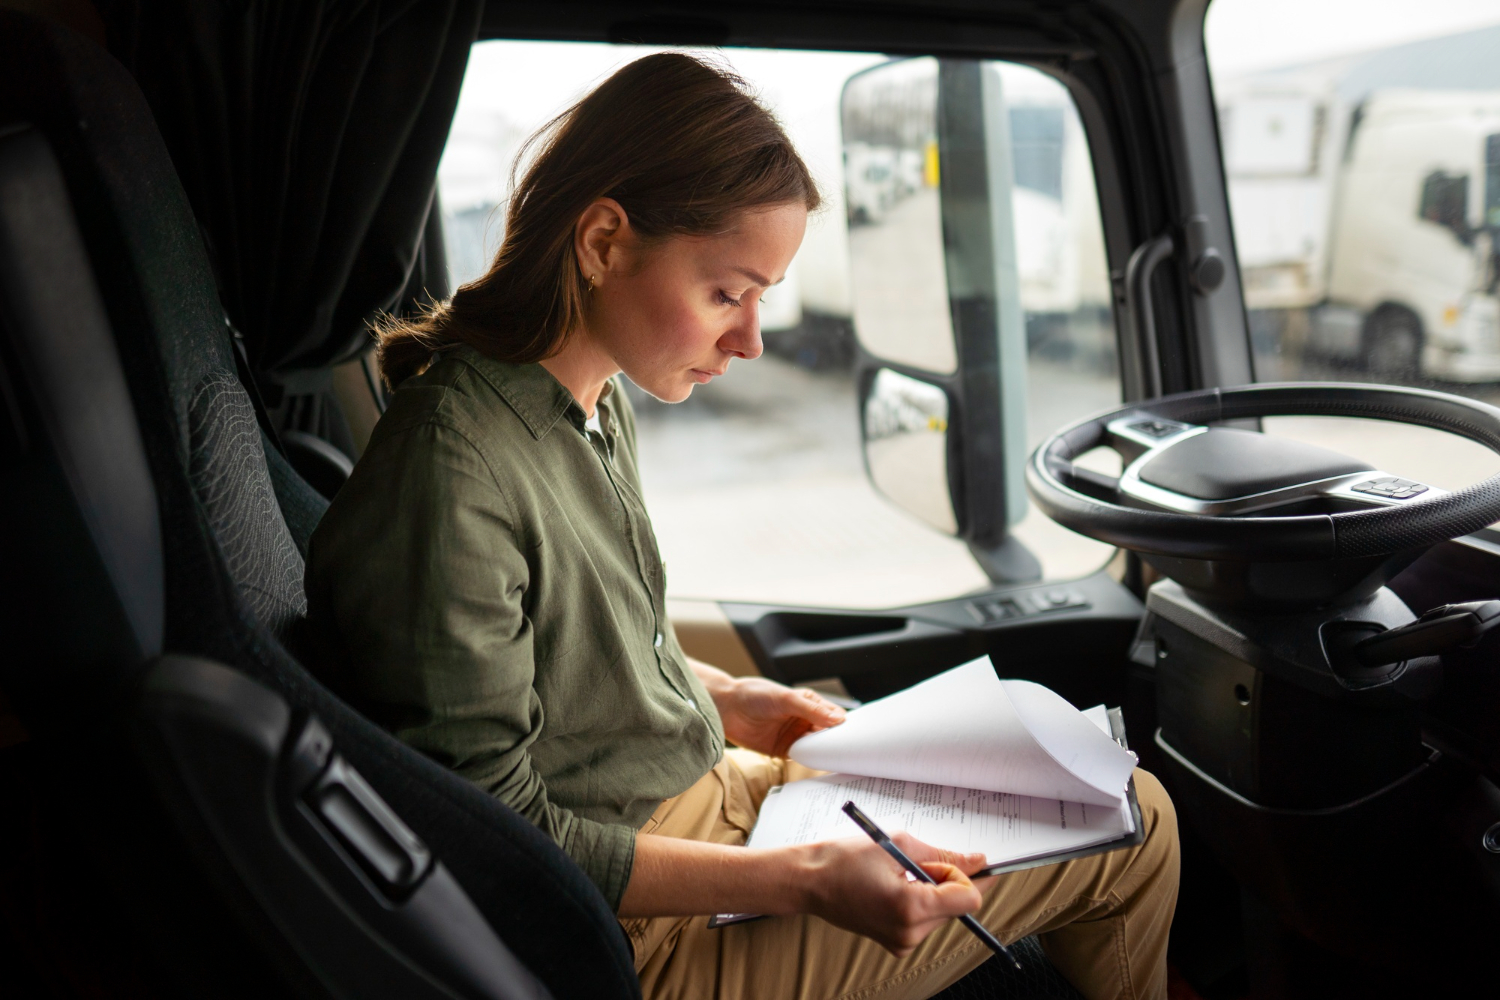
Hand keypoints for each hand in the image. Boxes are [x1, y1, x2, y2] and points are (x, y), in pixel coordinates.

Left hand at [704, 674, 845, 757]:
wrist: (726, 708)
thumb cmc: (753, 695)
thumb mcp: (785, 699)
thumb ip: (810, 709)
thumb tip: (838, 719)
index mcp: (808, 702)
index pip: (833, 715)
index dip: (844, 725)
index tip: (856, 736)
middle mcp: (803, 719)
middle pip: (827, 734)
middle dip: (837, 742)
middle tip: (852, 752)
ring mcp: (794, 735)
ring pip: (816, 746)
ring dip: (825, 752)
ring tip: (839, 761)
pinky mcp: (783, 749)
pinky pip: (802, 757)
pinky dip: (810, 760)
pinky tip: (818, 765)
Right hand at [801, 832, 991, 955]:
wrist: (810, 881)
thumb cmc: (845, 859)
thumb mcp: (898, 845)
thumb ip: (943, 855)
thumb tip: (977, 861)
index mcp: (911, 907)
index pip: (969, 898)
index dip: (965, 874)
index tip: (957, 859)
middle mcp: (909, 933)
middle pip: (957, 906)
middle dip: (947, 879)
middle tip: (915, 861)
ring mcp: (902, 942)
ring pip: (943, 913)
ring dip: (933, 890)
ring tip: (899, 874)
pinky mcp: (896, 943)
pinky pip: (926, 921)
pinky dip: (921, 901)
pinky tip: (895, 887)